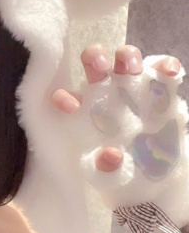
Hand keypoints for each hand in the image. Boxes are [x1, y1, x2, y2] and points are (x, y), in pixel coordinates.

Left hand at [51, 44, 181, 171]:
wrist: (156, 175)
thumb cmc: (122, 171)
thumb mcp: (109, 176)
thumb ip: (106, 168)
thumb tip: (111, 155)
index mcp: (85, 112)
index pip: (67, 97)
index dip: (64, 97)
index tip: (71, 106)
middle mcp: (106, 93)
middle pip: (94, 62)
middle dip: (95, 56)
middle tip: (101, 67)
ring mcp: (133, 88)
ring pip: (125, 57)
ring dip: (128, 56)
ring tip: (133, 69)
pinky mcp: (161, 89)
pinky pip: (161, 68)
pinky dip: (164, 64)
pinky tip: (167, 71)